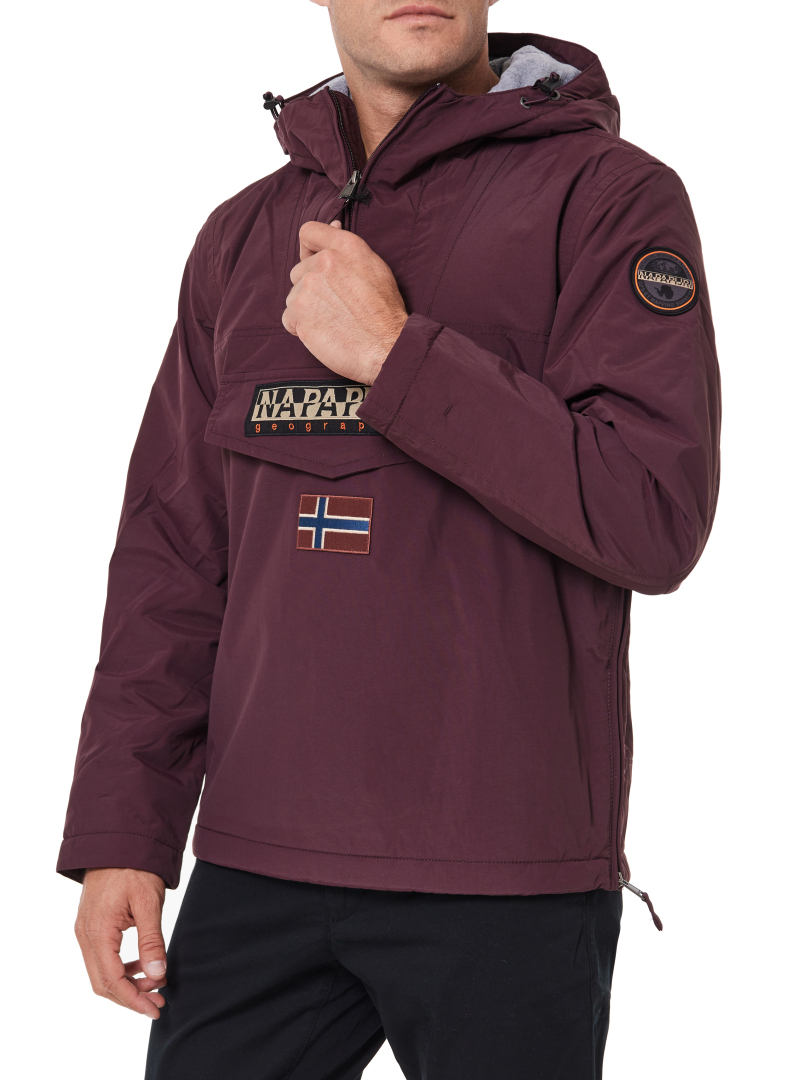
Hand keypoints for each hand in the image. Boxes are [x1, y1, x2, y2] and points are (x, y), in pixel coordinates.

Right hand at [75, 867, 166, 1019]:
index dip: (133, 999)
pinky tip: (141, 967)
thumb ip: (151, 941)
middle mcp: (85, 935)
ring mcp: (85, 931)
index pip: (112, 981)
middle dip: (130, 997)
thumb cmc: (134, 867)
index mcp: (97, 932)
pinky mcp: (91, 925)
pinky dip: (121, 969)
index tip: (155, 1008)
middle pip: (102, 983)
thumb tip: (157, 974)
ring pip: (101, 972)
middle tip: (158, 1002)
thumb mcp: (148, 902)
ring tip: (155, 984)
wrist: (118, 839)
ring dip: (126, 984)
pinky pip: (102, 958)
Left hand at [283, 220, 408, 384]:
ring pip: (294, 296)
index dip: (308, 249)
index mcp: (345, 246)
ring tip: (333, 321)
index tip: (314, 262)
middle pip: (299, 271)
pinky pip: (288, 319)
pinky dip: (300, 328)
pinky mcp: (298, 313)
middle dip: (311, 287)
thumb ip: (348, 249)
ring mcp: (308, 287)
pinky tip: (323, 333)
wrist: (386, 347)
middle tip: (335, 305)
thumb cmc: (384, 312)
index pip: (309, 232)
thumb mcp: (374, 267)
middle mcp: (323, 262)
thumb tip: (334, 225)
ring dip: (307, 309)